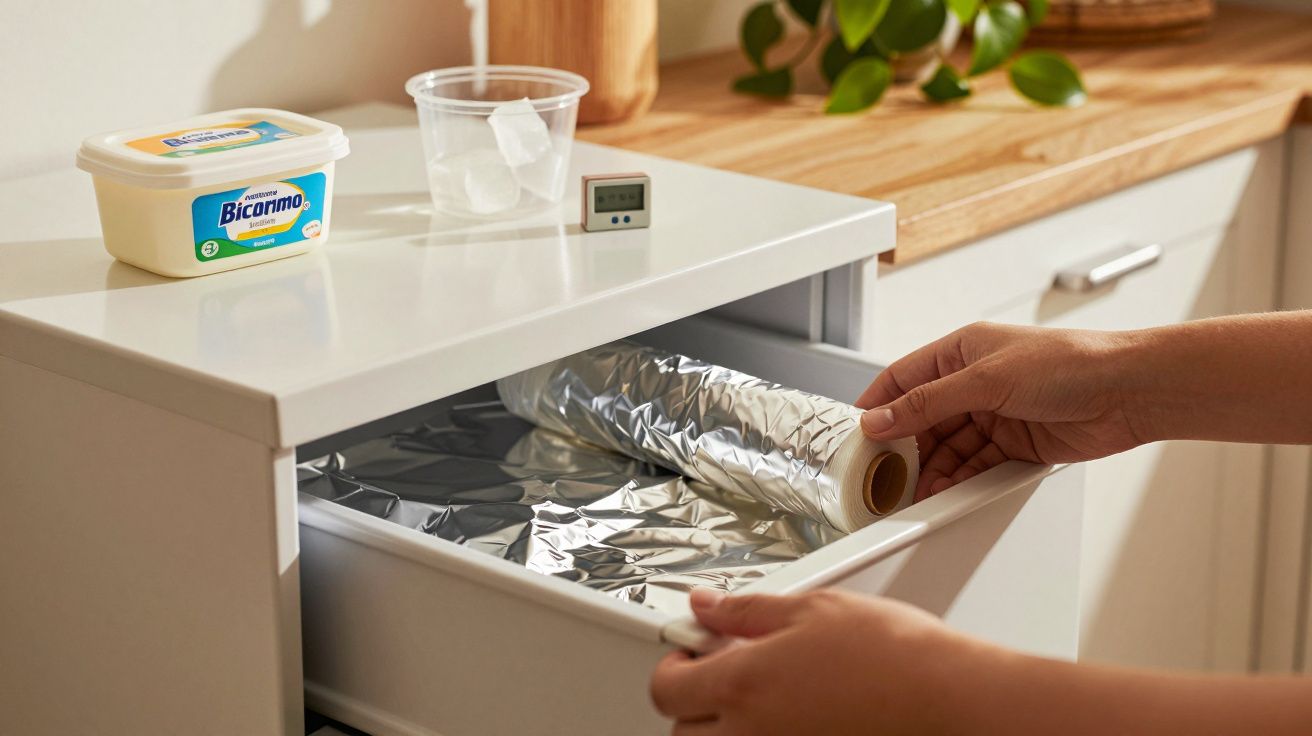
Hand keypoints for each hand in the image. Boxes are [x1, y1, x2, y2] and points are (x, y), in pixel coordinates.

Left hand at [650, 588, 1001, 735]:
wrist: (949, 698)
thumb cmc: (894, 656)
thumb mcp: (812, 608)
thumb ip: (746, 610)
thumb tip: (706, 605)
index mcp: (742, 685)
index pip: (667, 688)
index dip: (672, 666)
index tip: (690, 650)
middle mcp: (752, 734)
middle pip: (684, 731)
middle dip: (695, 699)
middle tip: (725, 671)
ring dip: (724, 727)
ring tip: (761, 696)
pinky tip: (792, 716)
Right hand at [855, 321, 1147, 498]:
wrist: (1129, 392)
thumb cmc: (1069, 363)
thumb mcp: (985, 380)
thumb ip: (927, 404)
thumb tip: (881, 418)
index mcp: (961, 351)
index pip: (902, 378)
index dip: (877, 406)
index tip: (857, 435)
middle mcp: (974, 381)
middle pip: (922, 419)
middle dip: (903, 447)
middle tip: (883, 474)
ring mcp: (995, 414)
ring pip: (947, 447)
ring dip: (930, 470)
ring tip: (915, 492)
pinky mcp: (1015, 444)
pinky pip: (974, 465)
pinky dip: (958, 480)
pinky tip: (946, 492)